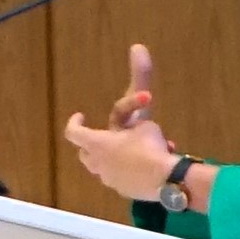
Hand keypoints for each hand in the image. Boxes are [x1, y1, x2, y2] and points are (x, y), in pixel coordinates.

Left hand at [62, 45, 185, 202]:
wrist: (166, 182)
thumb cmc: (149, 146)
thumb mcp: (145, 113)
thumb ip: (140, 80)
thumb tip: (138, 47)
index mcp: (96, 144)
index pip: (73, 133)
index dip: (74, 123)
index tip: (80, 114)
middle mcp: (98, 164)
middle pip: (86, 152)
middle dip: (96, 141)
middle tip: (111, 134)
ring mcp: (112, 181)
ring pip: (107, 165)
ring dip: (121, 153)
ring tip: (146, 145)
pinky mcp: (128, 191)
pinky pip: (128, 175)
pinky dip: (137, 166)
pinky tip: (158, 160)